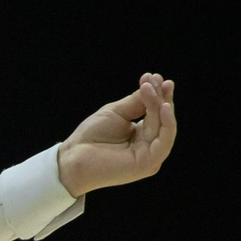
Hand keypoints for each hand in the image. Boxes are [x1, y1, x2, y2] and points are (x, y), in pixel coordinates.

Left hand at [57, 73, 175, 196]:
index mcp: (141, 135)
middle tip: (157, 79)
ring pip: (164, 126)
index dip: (158, 94)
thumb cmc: (90, 137)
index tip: (155, 76)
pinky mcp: (149, 164)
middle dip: (160, 97)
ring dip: (160, 105)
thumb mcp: (116, 113)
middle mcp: (148, 145)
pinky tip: (164, 107)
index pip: (156, 112)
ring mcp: (150, 156)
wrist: (72, 158)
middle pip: (161, 117)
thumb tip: (156, 85)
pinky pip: (164, 142)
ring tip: (155, 88)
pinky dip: (167, 123)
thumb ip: (137, 102)